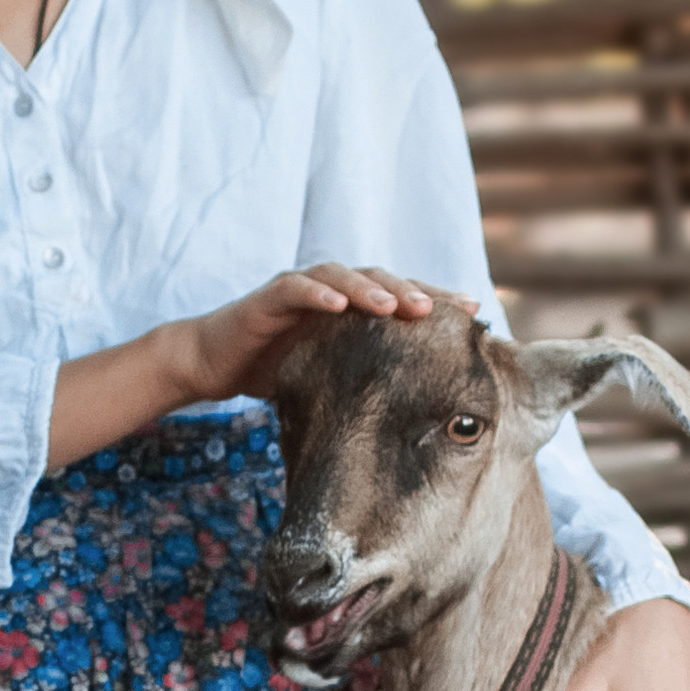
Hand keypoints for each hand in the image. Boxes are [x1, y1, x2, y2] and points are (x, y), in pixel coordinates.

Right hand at [178, 262, 437, 404]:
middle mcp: (331, 291)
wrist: (214, 363)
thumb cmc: (275, 371)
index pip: (400, 298)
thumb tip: (419, 414)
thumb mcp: (330, 376)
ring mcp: (301, 289)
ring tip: (395, 306)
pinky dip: (318, 293)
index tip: (474, 313)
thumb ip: (367, 380)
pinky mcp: (270, 297)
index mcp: (351, 309)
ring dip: (370, 289)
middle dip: (412, 291)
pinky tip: (338, 305)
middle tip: (443, 310)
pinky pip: (297, 288)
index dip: (436, 301)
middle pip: (380, 280)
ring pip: (342, 277)